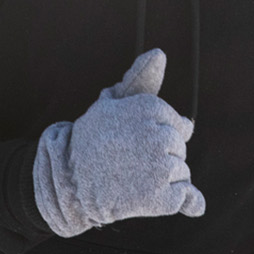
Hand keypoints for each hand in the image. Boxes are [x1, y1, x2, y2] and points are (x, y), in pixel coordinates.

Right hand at [31, 48, 204, 236]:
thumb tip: (160, 53)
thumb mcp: (112, 104)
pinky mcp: (161, 198)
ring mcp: (160, 167)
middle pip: (180, 148)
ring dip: (162, 179)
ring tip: (131, 177)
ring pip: (182, 173)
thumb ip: (140, 78)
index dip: (157, 137)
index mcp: (149, 108)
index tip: (132, 143)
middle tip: (128, 161)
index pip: (179, 126)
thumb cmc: (92, 140)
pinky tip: (144, 197)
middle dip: (160, 156)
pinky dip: (170, 201)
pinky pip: (184, 197)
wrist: (68, 183)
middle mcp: (158, 134)